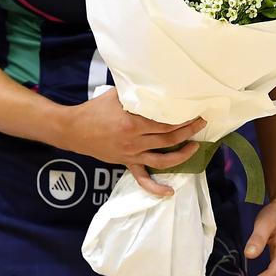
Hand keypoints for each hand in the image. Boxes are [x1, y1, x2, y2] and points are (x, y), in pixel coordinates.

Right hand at [66, 87, 205, 196]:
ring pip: (163, 159)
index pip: (165, 122)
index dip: (182, 118)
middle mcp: (135, 141)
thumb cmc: (95, 109)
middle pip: (169, 138)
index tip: (194, 111)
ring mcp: (132, 154)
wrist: (75, 130)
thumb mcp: (115, 95)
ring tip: (195, 146)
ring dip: (182, 154)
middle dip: (188, 131)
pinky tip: (170, 191)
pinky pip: (143, 179)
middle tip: (201, 123)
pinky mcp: (126, 163)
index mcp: (134, 122)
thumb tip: (152, 84)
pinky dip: (156, 188)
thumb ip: (135, 93)